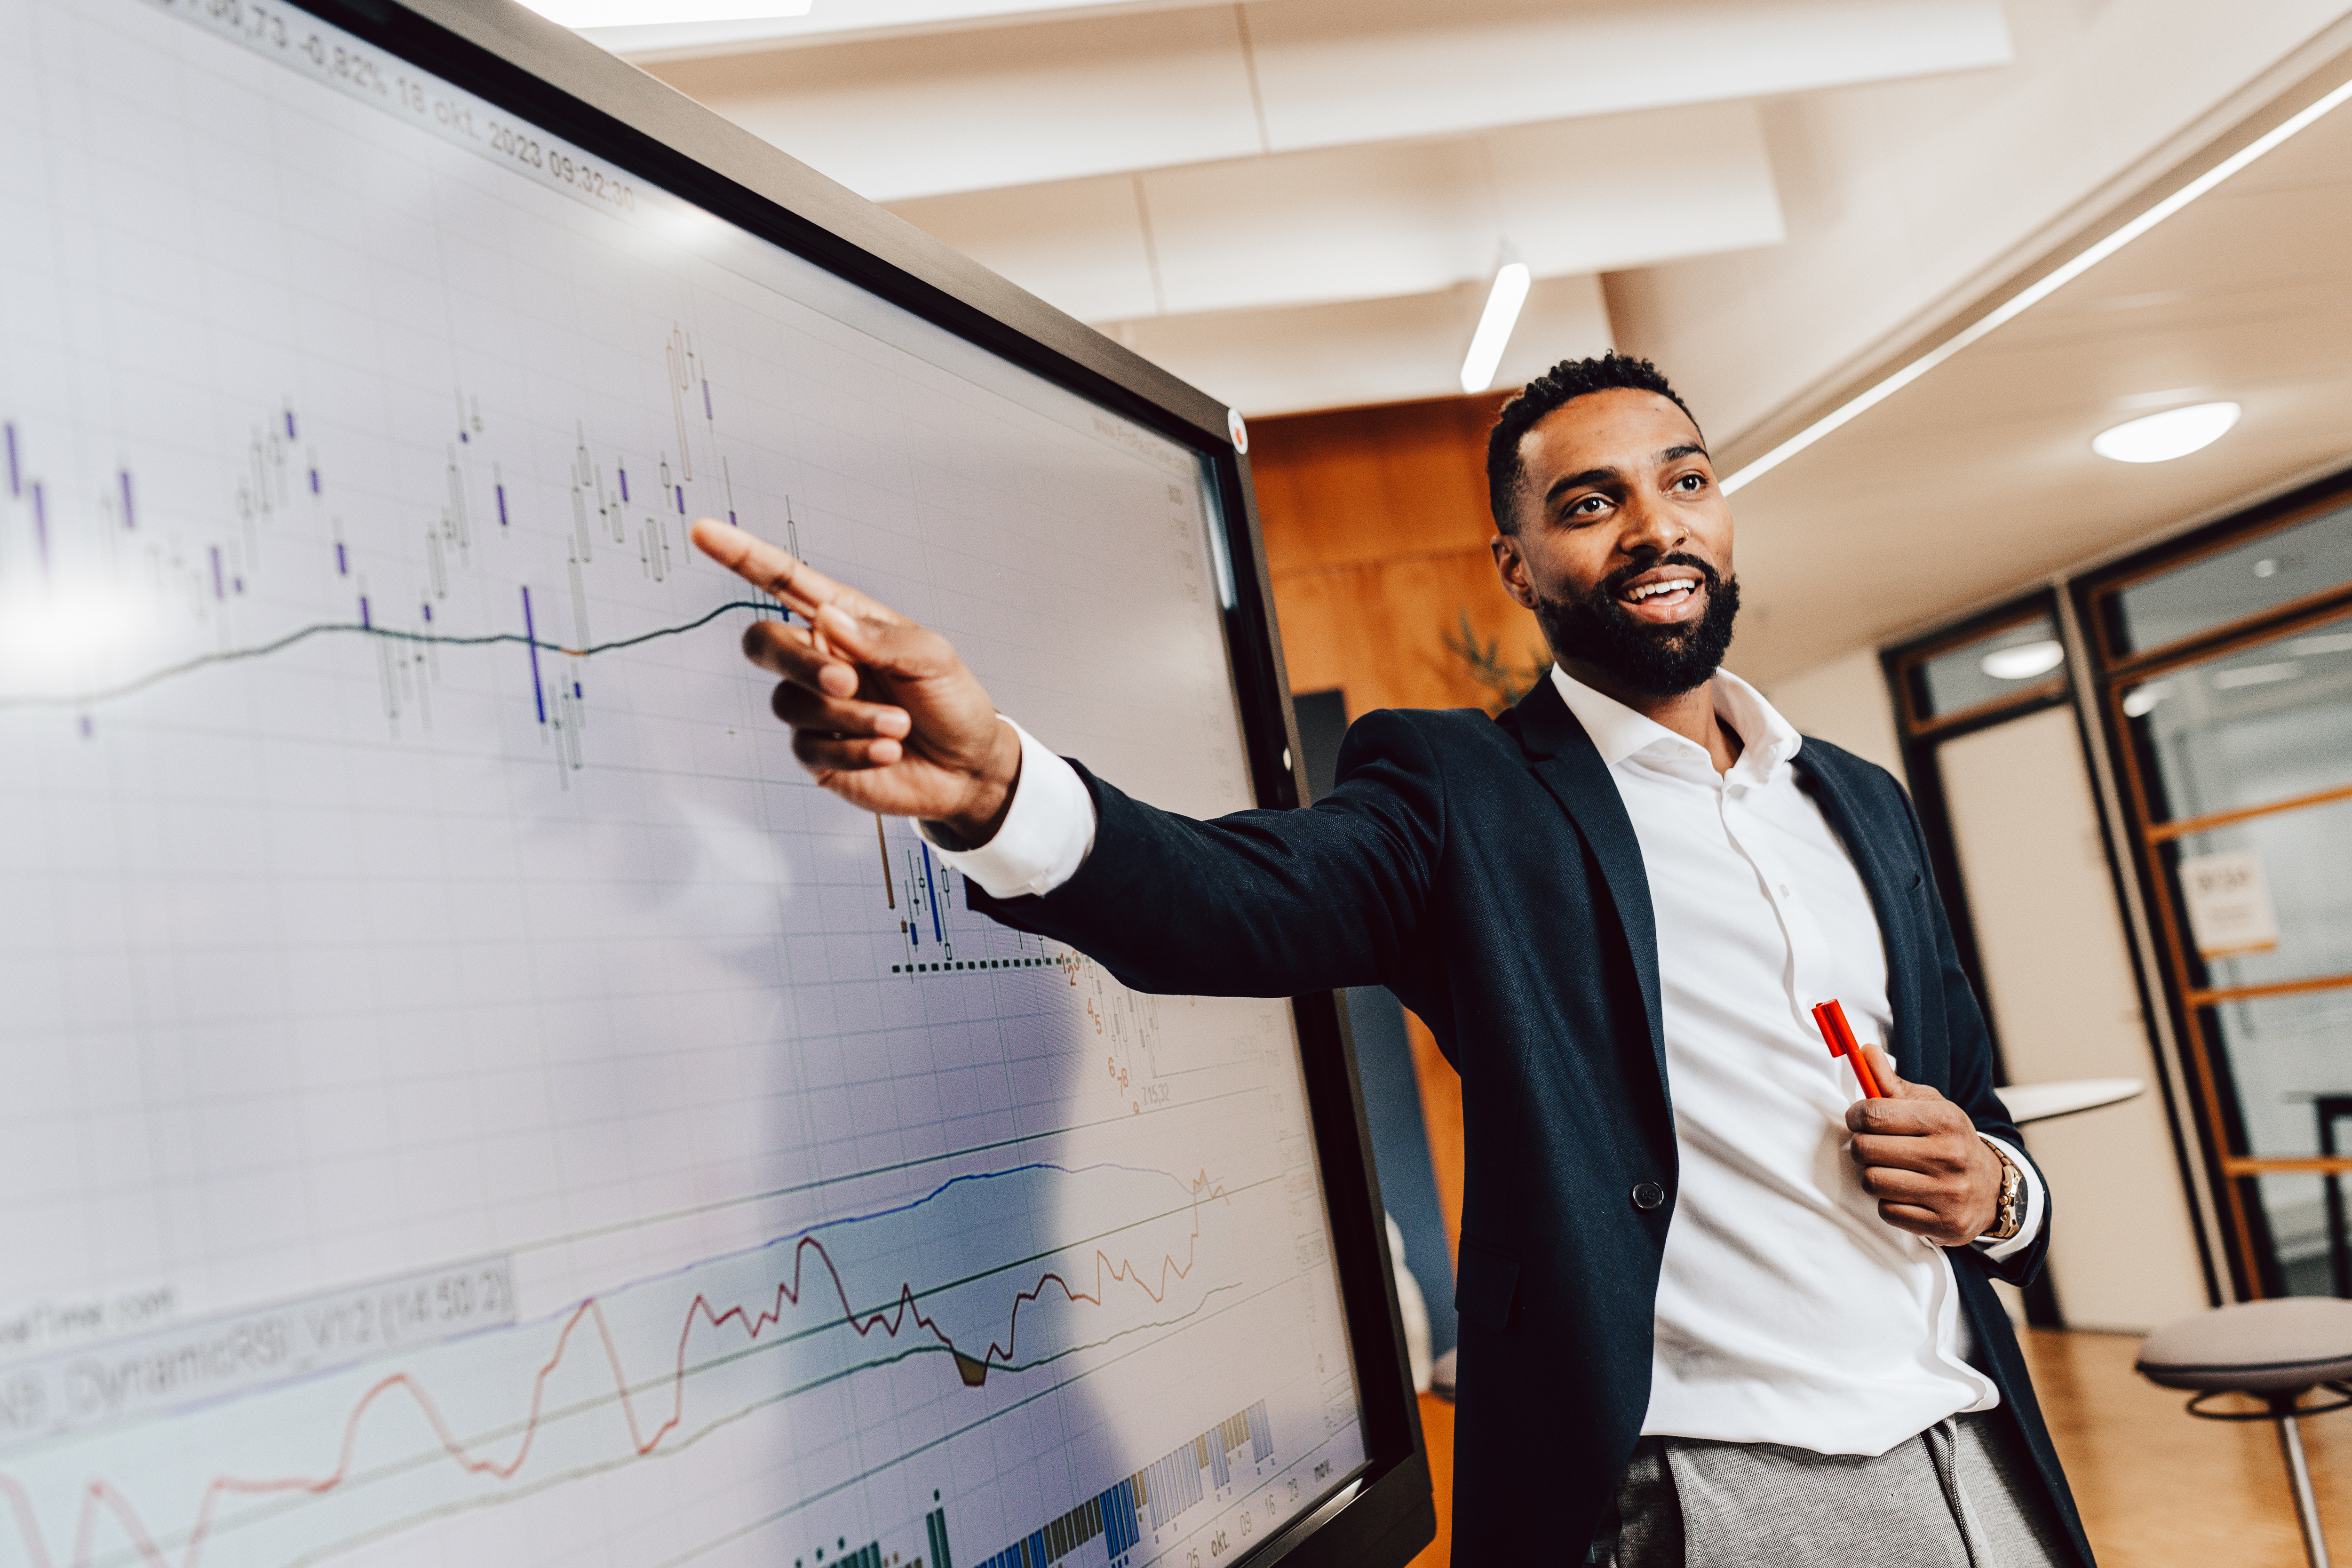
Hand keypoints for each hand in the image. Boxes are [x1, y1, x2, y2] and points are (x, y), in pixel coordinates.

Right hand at [691, 519, 1020, 844]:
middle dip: (798, 662)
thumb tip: (825, 618)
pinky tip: (887, 751)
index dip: (742, 556)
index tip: (704, 531)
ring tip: (898, 726)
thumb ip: (879, 638)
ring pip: (789, 701)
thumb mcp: (932, 658)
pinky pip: (808, 746)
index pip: (784, 582)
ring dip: (849, 715)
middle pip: (764, 643)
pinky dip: (852, 749)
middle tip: (846, 681)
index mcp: (844, 621)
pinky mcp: (816, 752)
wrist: (967, 768)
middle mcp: (820, 659)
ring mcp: (814, 707)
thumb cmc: (951, 701)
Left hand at [1844, 1043, 2003, 1246]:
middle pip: (1867, 1149)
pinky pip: (1887, 1211)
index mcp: (1944, 1120)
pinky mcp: (1944, 1223)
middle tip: (1872, 1146)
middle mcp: (1949, 1156)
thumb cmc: (1949, 1140)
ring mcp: (1948, 1193)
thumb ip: (1891, 1082)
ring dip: (1873, 1176)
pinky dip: (1889, 1203)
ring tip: (1889, 1169)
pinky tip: (1905, 1193)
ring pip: (1873, 1182)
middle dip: (1861, 1147)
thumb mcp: (1929, 1105)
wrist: (1991, 1188)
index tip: (1859, 1119)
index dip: (1855, 1116)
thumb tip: (1864, 1052)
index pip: (1873, 1113)